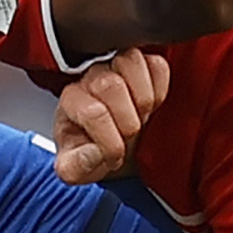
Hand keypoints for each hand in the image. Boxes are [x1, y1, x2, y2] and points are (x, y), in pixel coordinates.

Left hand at [53, 50, 171, 184]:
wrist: (110, 143)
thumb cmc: (92, 151)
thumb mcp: (75, 169)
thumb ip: (74, 168)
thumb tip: (93, 153)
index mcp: (71, 100)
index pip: (92, 112)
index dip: (109, 142)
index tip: (113, 156)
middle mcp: (91, 77)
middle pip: (111, 84)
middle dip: (128, 121)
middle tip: (129, 137)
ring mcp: (116, 66)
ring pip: (132, 63)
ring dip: (144, 99)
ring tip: (141, 118)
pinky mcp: (142, 64)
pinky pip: (156, 65)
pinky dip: (161, 88)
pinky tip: (153, 106)